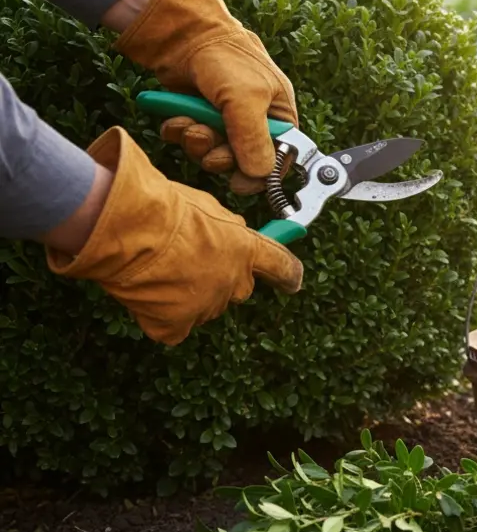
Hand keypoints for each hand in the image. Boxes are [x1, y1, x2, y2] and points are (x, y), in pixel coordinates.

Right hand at [45, 127, 302, 345]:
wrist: (128, 229)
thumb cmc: (162, 206)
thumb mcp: (206, 205)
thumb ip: (226, 226)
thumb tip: (231, 233)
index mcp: (246, 249)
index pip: (281, 266)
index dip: (288, 274)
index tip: (293, 281)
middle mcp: (234, 282)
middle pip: (237, 288)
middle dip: (220, 277)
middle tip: (189, 258)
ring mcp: (206, 306)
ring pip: (205, 305)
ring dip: (189, 294)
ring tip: (159, 268)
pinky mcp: (175, 324)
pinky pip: (174, 326)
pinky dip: (162, 316)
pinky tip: (147, 294)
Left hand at [113, 0, 296, 195]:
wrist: (182, 31)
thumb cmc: (225, 55)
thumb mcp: (246, 97)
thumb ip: (254, 138)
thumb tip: (260, 175)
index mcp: (278, 115)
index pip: (279, 158)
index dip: (260, 174)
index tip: (239, 183)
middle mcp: (254, 120)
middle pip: (241, 161)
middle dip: (219, 156)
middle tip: (206, 141)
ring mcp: (224, 119)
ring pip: (212, 153)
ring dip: (196, 143)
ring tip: (188, 124)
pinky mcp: (197, 116)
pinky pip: (189, 141)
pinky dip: (179, 134)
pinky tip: (176, 119)